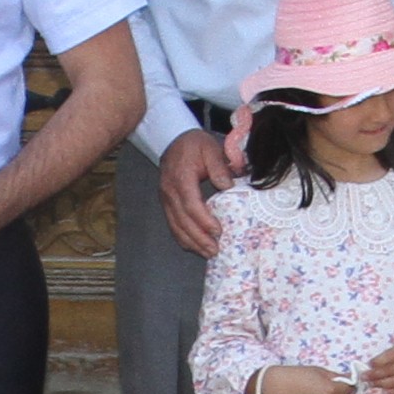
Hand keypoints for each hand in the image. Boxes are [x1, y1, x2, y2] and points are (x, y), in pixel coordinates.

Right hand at [156, 129, 237, 257]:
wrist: (173, 140)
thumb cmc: (194, 145)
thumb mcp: (210, 148)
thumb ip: (219, 167)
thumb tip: (228, 187)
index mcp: (181, 177)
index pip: (191, 204)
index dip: (204, 220)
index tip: (218, 231)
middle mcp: (169, 191)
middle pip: (182, 220)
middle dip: (199, 238)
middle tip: (215, 250)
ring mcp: (165, 199)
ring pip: (175, 226)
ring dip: (191, 242)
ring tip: (207, 253)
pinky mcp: (166, 204)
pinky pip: (172, 225)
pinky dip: (183, 238)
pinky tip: (195, 246)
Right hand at [261, 362, 343, 393]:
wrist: (277, 387)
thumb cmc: (296, 375)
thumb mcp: (319, 371)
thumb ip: (336, 376)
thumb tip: (349, 378)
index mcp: (331, 390)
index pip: (349, 389)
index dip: (347, 385)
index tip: (344, 383)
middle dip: (337, 393)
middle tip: (324, 386)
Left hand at [360, 337, 393, 393]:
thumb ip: (388, 355)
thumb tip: (370, 366)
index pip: (390, 355)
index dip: (378, 361)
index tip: (368, 365)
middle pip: (391, 370)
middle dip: (375, 375)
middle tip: (364, 377)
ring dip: (381, 384)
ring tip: (371, 384)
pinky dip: (393, 393)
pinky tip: (384, 392)